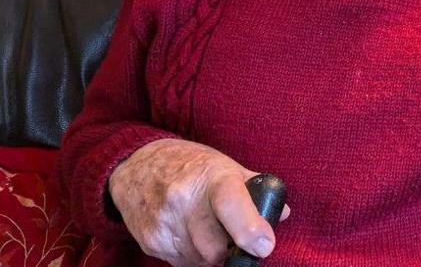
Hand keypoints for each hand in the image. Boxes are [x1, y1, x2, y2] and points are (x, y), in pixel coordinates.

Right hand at [109, 138, 289, 266]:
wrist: (136, 166)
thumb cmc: (191, 166)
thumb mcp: (226, 166)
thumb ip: (255, 190)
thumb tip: (283, 213)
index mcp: (211, 177)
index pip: (231, 205)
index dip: (250, 230)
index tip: (264, 246)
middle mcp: (183, 199)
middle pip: (215, 249)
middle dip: (230, 250)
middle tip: (234, 237)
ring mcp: (163, 223)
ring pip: (200, 261)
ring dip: (211, 255)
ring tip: (208, 230)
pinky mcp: (150, 241)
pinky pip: (181, 263)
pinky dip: (192, 256)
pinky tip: (189, 234)